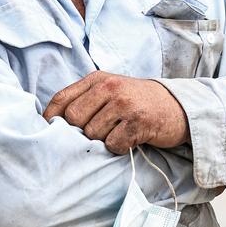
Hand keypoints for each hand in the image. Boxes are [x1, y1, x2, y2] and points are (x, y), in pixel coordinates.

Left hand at [43, 72, 189, 154]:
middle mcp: (109, 87)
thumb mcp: (109, 91)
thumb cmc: (136, 102)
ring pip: (92, 133)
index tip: (49, 131)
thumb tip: (52, 122)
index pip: (61, 98)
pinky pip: (113, 144)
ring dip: (103, 140)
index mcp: (97, 79)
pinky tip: (129, 139)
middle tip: (99, 132)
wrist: (177, 107)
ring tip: (118, 132)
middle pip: (73, 119)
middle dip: (81, 131)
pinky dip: (119, 148)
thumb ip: (84, 99)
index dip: (50, 117)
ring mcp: (124, 103)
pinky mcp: (138, 122)